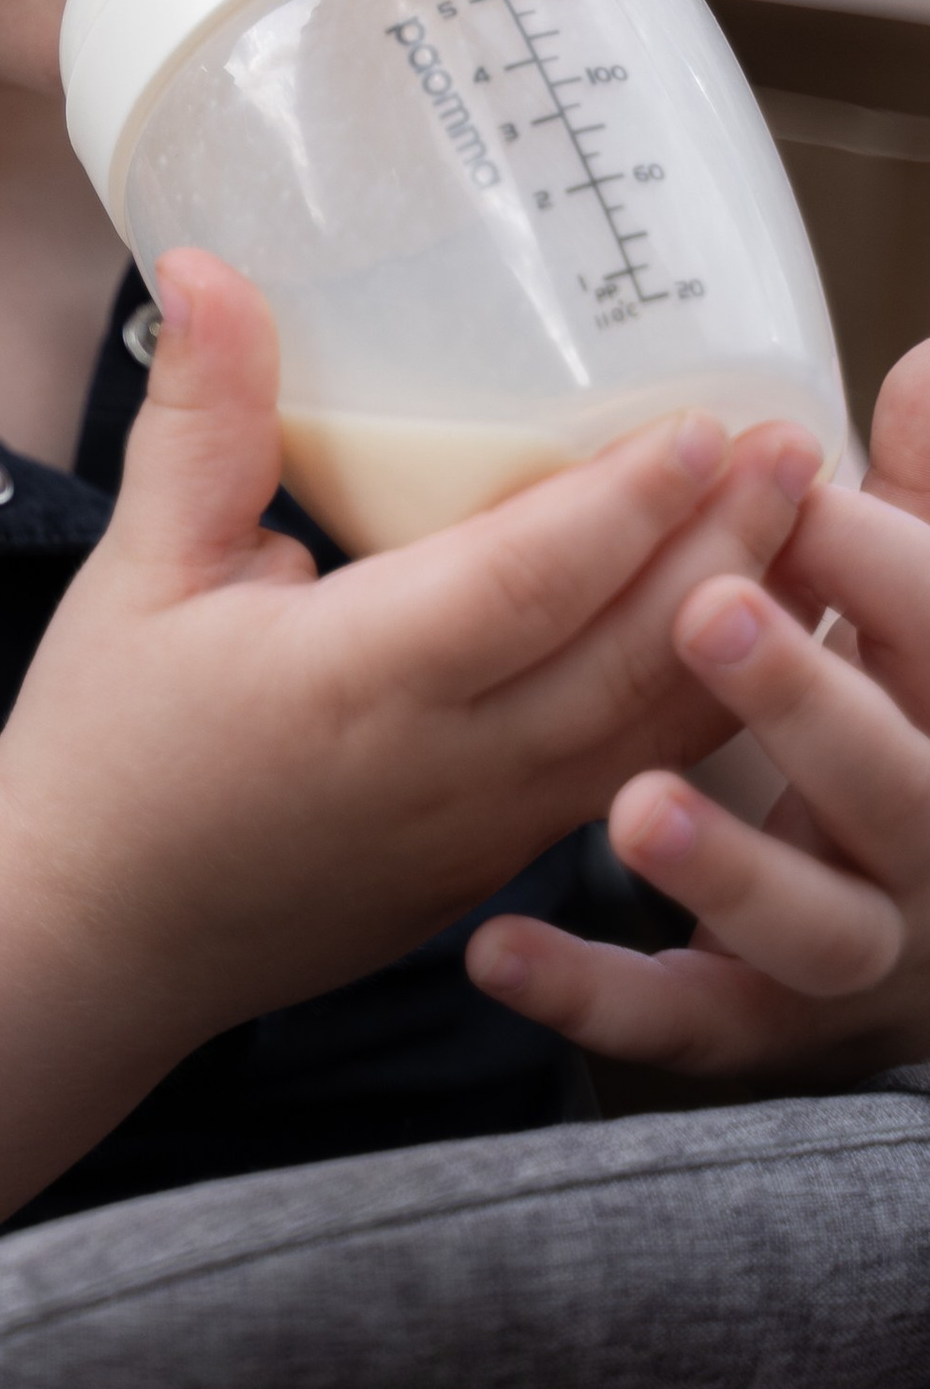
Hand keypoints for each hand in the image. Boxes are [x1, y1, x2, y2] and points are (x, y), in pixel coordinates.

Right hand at [0, 252, 821, 1043]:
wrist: (98, 936)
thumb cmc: (110, 747)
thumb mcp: (138, 570)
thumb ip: (201, 421)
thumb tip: (210, 265)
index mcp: (355, 684)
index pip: (525, 586)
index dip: (624, 504)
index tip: (703, 423)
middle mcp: (447, 769)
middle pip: (627, 659)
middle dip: (727, 549)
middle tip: (798, 448)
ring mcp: (487, 831)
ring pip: (651, 731)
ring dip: (735, 625)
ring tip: (795, 525)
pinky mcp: (501, 864)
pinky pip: (626, 776)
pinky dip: (695, 703)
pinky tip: (735, 635)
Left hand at [466, 341, 929, 1086]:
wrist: (912, 905)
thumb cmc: (898, 717)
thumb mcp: (913, 615)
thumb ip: (919, 500)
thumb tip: (921, 365)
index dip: (886, 566)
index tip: (800, 485)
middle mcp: (924, 836)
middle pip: (894, 782)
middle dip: (809, 698)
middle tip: (706, 612)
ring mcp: (858, 941)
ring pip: (815, 928)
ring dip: (732, 867)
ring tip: (631, 810)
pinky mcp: (768, 1016)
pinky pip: (693, 1023)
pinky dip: (601, 997)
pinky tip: (500, 951)